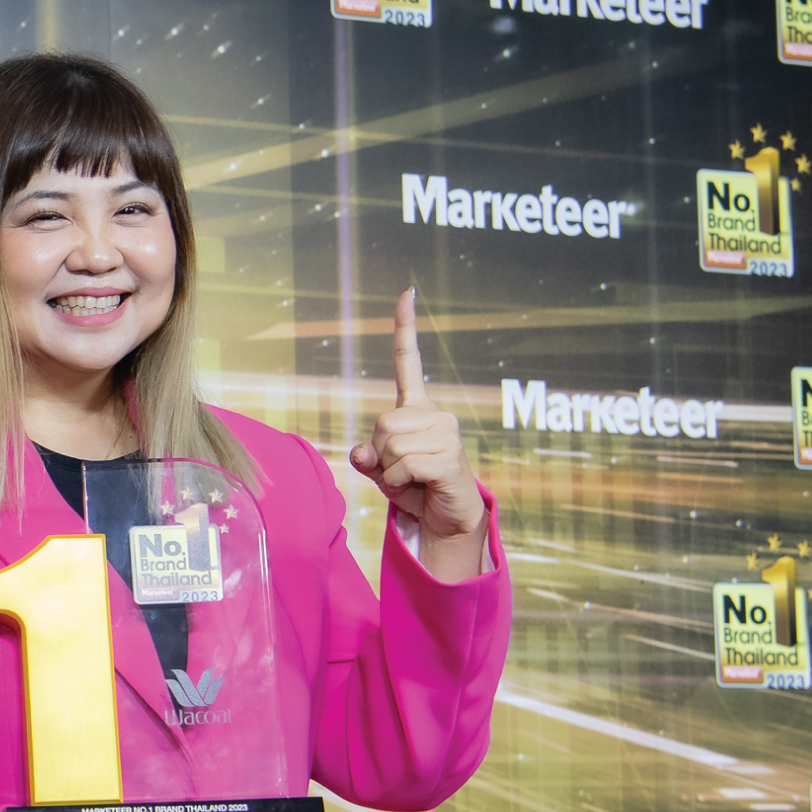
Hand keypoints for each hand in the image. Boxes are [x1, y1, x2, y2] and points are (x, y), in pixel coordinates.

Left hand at [349, 288, 487, 582]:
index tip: (407, 292)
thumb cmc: (414, 487)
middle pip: (381, 424)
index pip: (409, 362)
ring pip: (390, 446)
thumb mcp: (381, 471)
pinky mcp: (450, 457)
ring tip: (412, 478)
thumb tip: (361, 451)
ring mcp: (447, 433)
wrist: (446, 519)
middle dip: (379, 454)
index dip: (405, 328)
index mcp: (416, 409)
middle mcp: (435, 414)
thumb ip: (367, 458)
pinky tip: (419, 486)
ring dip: (389, 472)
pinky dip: (398, 484)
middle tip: (399, 470)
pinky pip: (402, 467)